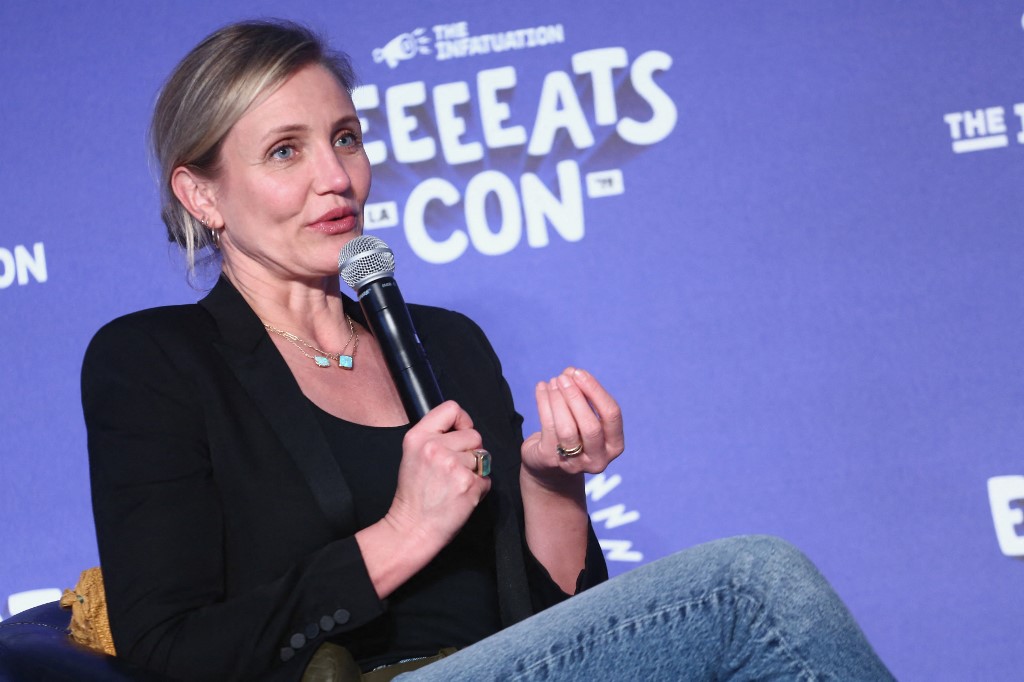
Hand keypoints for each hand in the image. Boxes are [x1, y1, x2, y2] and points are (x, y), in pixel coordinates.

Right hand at [384, 401, 490, 553]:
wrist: (413, 528)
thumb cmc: (415, 494)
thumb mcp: (413, 454)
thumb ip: (435, 436)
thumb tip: (464, 427)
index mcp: (418, 436)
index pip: (451, 408)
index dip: (462, 421)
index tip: (460, 434)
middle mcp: (434, 447)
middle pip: (474, 435)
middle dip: (470, 452)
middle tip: (453, 470)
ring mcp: (452, 465)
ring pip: (483, 456)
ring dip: (475, 471)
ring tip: (455, 485)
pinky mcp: (468, 484)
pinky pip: (487, 478)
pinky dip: (479, 488)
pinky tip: (462, 496)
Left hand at [521, 367, 623, 489]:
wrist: (549, 464)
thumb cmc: (574, 432)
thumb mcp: (584, 415)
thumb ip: (583, 394)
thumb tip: (571, 372)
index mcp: (614, 445)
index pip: (612, 415)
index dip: (596, 391)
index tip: (580, 373)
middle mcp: (598, 459)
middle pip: (591, 426)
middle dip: (577, 397)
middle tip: (564, 377)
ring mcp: (575, 463)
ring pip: (567, 429)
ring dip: (559, 400)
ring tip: (553, 381)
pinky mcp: (551, 460)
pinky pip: (548, 427)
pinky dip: (544, 403)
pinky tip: (541, 387)